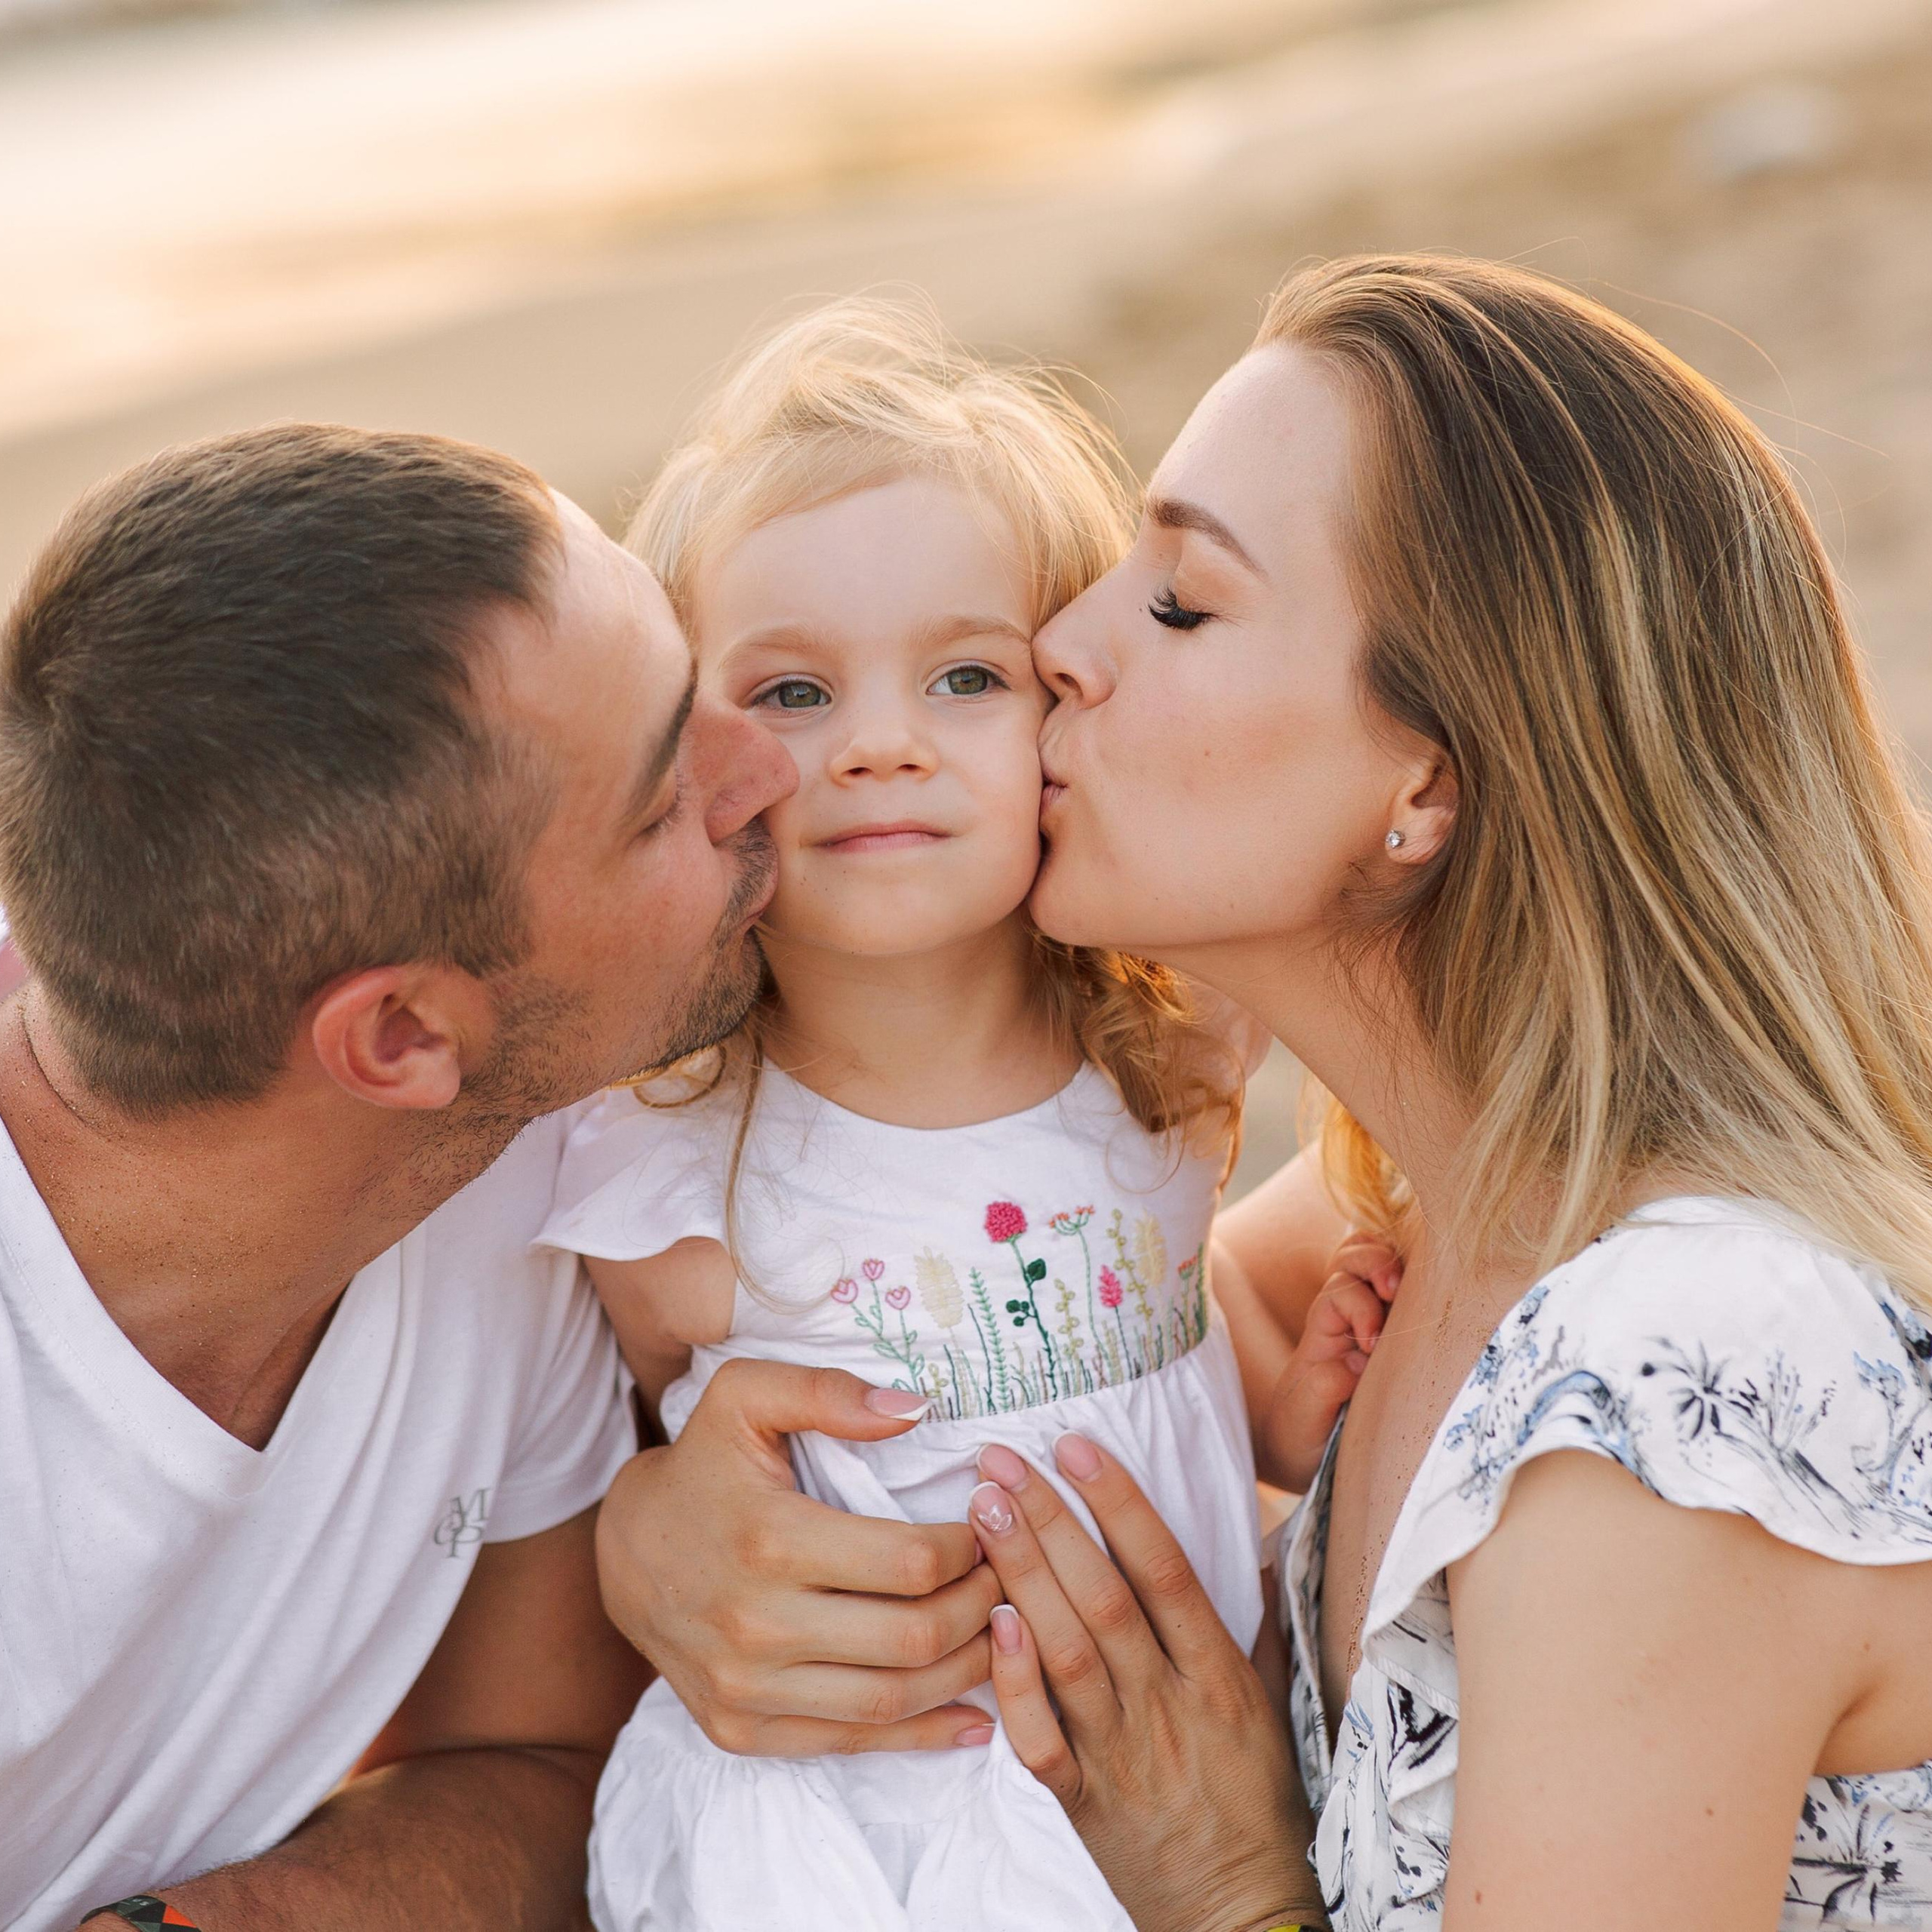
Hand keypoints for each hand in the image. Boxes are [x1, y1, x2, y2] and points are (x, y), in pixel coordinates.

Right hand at [595, 1358, 1002, 1754]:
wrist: (625, 1549)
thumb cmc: (703, 1464)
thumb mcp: (747, 1397)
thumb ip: (828, 1391)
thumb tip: (915, 1408)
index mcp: (769, 1538)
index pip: (910, 1561)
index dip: (969, 1547)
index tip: (988, 1526)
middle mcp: (755, 1625)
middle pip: (912, 1637)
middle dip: (982, 1609)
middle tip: (1007, 1580)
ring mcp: (745, 1688)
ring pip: (891, 1700)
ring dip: (966, 1672)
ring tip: (999, 1634)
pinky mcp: (740, 1730)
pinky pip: (850, 1745)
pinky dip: (922, 1735)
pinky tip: (972, 1715)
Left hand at [970, 1436, 1324, 1931]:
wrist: (1240, 1911)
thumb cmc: (1254, 1797)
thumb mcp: (1268, 1701)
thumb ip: (1254, 1619)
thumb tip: (1259, 1539)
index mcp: (1218, 1672)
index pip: (1165, 1568)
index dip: (1119, 1501)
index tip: (1075, 1446)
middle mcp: (1169, 1702)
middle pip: (1104, 1596)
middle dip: (1049, 1520)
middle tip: (999, 1461)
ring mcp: (1123, 1752)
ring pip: (1068, 1651)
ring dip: (1021, 1574)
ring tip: (982, 1511)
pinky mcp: (1083, 1801)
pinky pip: (1042, 1737)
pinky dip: (1015, 1681)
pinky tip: (991, 1624)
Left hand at [1259, 1230, 1400, 1490]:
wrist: (1300, 1455)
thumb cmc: (1302, 1434)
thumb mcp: (1303, 1417)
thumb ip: (1324, 1386)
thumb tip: (1358, 1360)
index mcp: (1321, 1333)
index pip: (1339, 1292)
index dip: (1359, 1307)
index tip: (1372, 1346)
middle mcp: (1343, 1316)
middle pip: (1352, 1256)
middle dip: (1375, 1263)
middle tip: (1393, 1290)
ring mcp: (1368, 1318)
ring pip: (1372, 1256)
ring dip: (1390, 1259)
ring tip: (1406, 1285)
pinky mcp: (1393, 1330)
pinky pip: (1397, 1282)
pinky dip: (1408, 1270)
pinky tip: (1423, 1291)